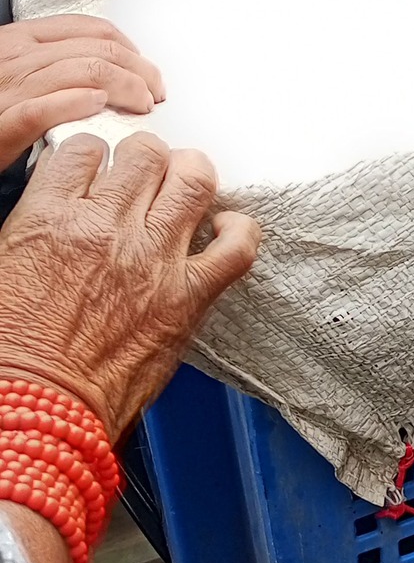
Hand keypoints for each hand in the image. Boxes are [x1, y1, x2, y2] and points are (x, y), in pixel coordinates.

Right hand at [0, 16, 163, 168]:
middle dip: (139, 69)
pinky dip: (76, 102)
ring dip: (125, 87)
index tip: (148, 70)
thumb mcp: (18, 75)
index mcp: (21, 40)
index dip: (131, 47)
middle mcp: (16, 57)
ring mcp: (8, 87)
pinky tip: (97, 106)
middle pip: (97, 49)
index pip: (91, 29)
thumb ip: (55, 66)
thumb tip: (107, 74)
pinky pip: (43, 106)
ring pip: (84, 71)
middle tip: (155, 92)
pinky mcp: (2, 123)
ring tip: (141, 105)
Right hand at [0, 133, 259, 440]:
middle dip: (145, 159)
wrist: (35, 412)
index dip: (94, 156)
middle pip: (145, 155)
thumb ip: (37, 225)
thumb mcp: (2, 266)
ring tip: (184, 186)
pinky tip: (224, 227)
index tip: (99, 168)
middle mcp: (104, 229)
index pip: (83, 150)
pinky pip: (237, 246)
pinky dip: (239, 229)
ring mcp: (152, 261)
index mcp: (48, 220)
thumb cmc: (12, 354)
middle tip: (143, 176)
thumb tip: (63, 205)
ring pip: (193, 180)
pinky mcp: (188, 298)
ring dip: (190, 175)